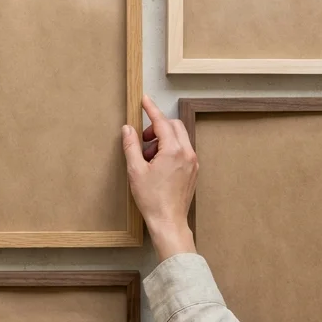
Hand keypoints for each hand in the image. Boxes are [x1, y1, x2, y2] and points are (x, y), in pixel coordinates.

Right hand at [121, 95, 197, 261]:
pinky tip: (157, 164)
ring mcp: (192, 162)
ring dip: (163, 139)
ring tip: (148, 156)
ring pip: (179, 138)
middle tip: (142, 139)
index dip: (151, 109)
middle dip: (157, 127)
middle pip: (174, 126)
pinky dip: (170, 149)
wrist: (169, 221)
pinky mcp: (193, 171)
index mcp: (173, 151)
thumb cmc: (152, 199)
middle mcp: (187, 153)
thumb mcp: (135, 171)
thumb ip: (131, 146)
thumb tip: (128, 129)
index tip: (144, 100)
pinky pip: (183, 150)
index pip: (162, 122)